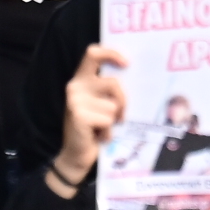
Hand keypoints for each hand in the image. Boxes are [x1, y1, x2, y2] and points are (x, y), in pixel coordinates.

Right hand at [50, 45, 128, 196]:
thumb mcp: (98, 104)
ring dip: (113, 121)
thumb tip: (133, 76)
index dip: (110, 53)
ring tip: (101, 129)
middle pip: (113, 83)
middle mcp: (75, 86)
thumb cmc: (93, 128)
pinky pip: (108, 120)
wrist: (76, 156)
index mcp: (80, 79)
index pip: (92, 54)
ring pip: (113, 105)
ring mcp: (75, 101)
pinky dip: (108, 132)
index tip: (126, 64)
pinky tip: (97, 136)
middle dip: (122, 101)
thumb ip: (107, 90)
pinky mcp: (79, 116)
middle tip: (120, 116)